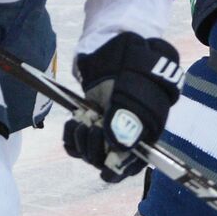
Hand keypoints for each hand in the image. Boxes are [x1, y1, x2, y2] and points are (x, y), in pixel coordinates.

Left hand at [63, 32, 182, 182]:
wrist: (119, 47)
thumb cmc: (135, 67)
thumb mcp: (136, 89)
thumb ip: (130, 118)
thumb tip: (119, 147)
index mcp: (145, 134)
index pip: (133, 165)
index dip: (118, 167)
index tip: (105, 162)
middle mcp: (125, 138)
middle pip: (107, 162)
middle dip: (96, 149)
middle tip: (93, 126)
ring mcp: (105, 132)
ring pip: (90, 154)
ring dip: (82, 142)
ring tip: (82, 121)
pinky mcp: (89, 124)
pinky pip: (75, 144)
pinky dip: (71, 137)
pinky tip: (73, 123)